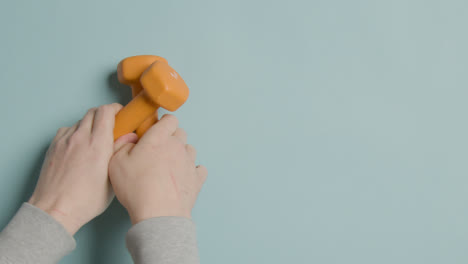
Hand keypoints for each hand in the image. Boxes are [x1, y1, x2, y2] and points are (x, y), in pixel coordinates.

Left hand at [28, 103, 136, 234]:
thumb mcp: (111, 178)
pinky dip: (75, 132)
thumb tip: (130, 136)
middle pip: (93, 112)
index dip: (115, 109)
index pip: (106, 112)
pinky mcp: (53, 147)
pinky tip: (79, 146)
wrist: (55, 209)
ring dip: (90, 124)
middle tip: (111, 125)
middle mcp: (80, 138)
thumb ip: (120, 152)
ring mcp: (64, 141)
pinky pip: (67, 130)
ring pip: (80, 121)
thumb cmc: (85, 200)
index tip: (121, 114)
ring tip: (95, 139)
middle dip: (104, 114)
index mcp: (98, 144)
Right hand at [109, 114, 206, 223]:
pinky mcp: (197, 178)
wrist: (159, 213)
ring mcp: (189, 162)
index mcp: (158, 138)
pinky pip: (199, 169)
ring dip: (181, 154)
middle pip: (180, 133)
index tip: (155, 130)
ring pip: (189, 150)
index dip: (163, 123)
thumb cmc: (136, 187)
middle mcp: (177, 146)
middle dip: (171, 138)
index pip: (169, 119)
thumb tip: (130, 139)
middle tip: (158, 151)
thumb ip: (122, 144)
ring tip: (168, 167)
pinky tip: (182, 178)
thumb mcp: (116, 162)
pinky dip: (192, 171)